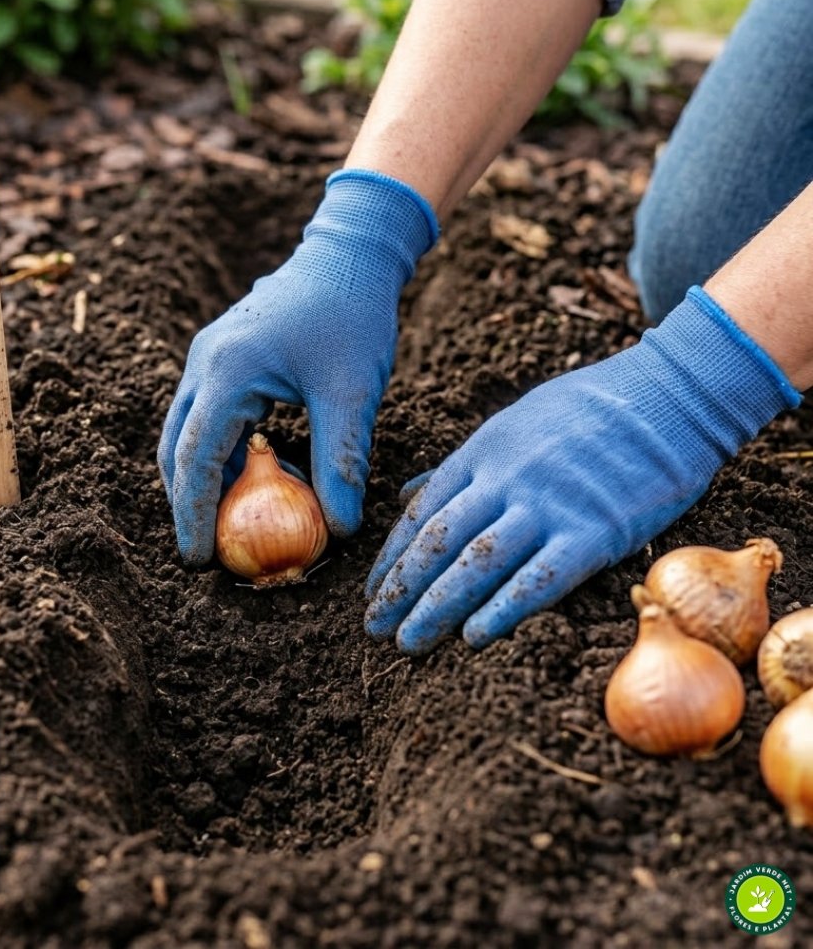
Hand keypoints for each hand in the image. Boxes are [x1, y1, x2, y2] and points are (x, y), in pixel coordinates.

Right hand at [159, 169, 437, 564]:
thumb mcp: (351, 392)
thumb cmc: (353, 316)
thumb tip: (338, 530)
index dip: (193, 514)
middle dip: (185, 501)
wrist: (349, 253)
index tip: (199, 560)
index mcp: (228, 371)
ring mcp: (207, 355)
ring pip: (185, 430)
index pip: (196, 458)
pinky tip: (246, 474)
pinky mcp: (221, 354)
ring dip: (199, 476)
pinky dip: (215, 450)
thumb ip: (341, 460)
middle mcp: (204, 362)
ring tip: (225, 521)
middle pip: (175, 447)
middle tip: (207, 550)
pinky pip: (204, 413)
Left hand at [365, 288, 799, 652]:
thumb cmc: (588, 411)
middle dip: (401, 588)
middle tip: (373, 626)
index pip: (423, 513)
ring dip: (436, 607)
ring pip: (477, 564)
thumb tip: (407, 495)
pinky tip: (473, 638)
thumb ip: (460, 465)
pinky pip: (539, 578)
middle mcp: (505, 480)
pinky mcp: (595, 531)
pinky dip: (502, 610)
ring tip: (407, 642)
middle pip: (439, 542)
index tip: (373, 589)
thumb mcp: (512, 422)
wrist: (667, 398)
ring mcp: (549, 505)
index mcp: (483, 452)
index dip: (393, 556)